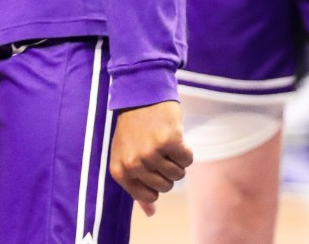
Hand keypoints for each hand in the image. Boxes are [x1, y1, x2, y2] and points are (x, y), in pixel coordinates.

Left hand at [110, 100, 192, 215]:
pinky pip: (188, 160)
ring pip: (179, 175)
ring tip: (163, 141)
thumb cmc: (134, 129)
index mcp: (120, 171)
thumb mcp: (126, 157)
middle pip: (167, 186)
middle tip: (156, 148)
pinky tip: (173, 135)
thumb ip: (137, 186)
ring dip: (177, 159)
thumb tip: (151, 213)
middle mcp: (133, 164)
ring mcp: (150, 153)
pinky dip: (186, 150)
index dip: (156, 182)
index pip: (149, 196)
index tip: (150, 165)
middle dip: (167, 170)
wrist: (141, 94)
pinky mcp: (169, 142)